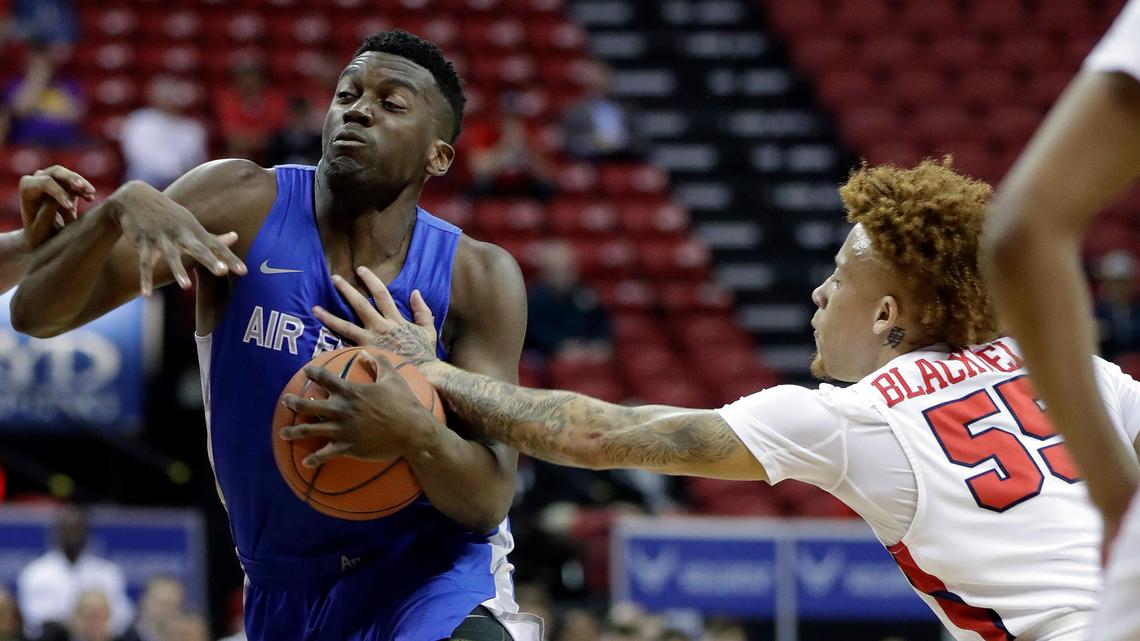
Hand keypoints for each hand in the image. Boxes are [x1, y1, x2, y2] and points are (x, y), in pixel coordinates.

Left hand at [18, 165, 94, 248]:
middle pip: (56, 172)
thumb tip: (60, 198)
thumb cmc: (38, 234)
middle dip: (71, 178)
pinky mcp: (65, 187)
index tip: (70, 207)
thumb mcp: (40, 228)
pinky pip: (77, 184)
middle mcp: (38, 180)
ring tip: (91, 193)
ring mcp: (52, 181)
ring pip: (69, 175)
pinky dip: (85, 191)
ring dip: (82, 183)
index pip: (44, 182)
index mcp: (27, 189)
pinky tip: (90, 199)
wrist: (42, 237)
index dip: (58, 192)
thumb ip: (47, 213)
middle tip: (84, 187)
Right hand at [109, 181, 246, 294]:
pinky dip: (145, 279)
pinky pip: (145, 263)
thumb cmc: (170, 216)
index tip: (244, 271)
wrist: (135, 199)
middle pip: (197, 248)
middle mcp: (180, 234)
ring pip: (170, 255)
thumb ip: (211, 236)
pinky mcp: (144, 242)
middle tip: (222, 271)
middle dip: (209, 260)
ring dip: (177, 270)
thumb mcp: (191, 224)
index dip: (229, 258)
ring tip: (186, 286)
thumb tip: (236, 237)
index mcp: (193, 231)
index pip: (216, 246)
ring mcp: (161, 237)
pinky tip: (147, 295)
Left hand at [279, 350, 439, 466]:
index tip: (306, 372)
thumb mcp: (393, 378)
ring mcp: (343, 429)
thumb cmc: (404, 404)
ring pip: (311, 429)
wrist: (412, 431)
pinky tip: (306, 462)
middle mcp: (342, 410)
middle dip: (294, 402)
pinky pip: (326, 454)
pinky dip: (315, 459)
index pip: (326, 378)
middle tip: (286, 401)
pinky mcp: (348, 447)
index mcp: (351, 392)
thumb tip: (367, 352)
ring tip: (284, 433)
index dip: (313, 373)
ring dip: (295, 431)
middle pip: (310, 405)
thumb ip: (379, 363)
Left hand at [312, 266, 438, 366]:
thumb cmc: (424, 356)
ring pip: (345, 326)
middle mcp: (380, 327)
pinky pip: (345, 350)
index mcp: (395, 320)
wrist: (422, 376)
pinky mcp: (364, 356)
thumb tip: (415, 292)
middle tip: (334, 278)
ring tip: (315, 309)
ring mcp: (370, 342)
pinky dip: (332, 348)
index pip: (381, 294)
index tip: (360, 270)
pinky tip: (318, 343)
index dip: (370, 279)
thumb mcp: (428, 331)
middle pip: (360, 304)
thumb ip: (422, 311)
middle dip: (346, 290)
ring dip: (329, 316)